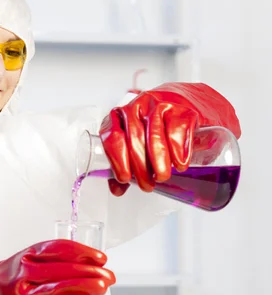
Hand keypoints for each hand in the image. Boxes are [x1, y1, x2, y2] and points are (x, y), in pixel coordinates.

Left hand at [99, 82, 240, 194]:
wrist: (182, 107)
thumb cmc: (155, 129)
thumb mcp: (137, 145)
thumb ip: (125, 165)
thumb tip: (117, 189)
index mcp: (119, 117)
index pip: (112, 136)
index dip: (117, 160)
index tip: (125, 178)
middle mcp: (137, 107)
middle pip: (134, 138)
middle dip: (140, 166)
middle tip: (147, 185)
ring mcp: (160, 105)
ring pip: (155, 133)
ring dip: (158, 159)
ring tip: (161, 176)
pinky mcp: (182, 110)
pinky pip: (177, 129)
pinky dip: (179, 150)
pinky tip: (180, 163)